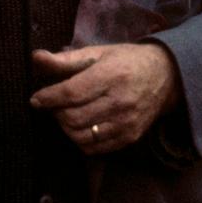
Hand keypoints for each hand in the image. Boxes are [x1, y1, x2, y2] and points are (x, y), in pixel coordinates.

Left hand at [29, 42, 179, 153]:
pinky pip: (94, 148)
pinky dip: (81, 140)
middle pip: (73, 118)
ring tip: (67, 114)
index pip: (71, 93)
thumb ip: (65, 59)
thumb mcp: (97, 53)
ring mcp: (126, 123)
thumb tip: (36, 58)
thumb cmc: (126, 62)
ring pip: (80, 137)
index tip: (36, 99)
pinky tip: (82, 126)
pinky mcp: (129, 137)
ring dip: (66, 128)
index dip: (48, 98)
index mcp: (111, 76)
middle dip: (56, 113)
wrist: (166, 77)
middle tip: (55, 105)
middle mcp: (120, 102)